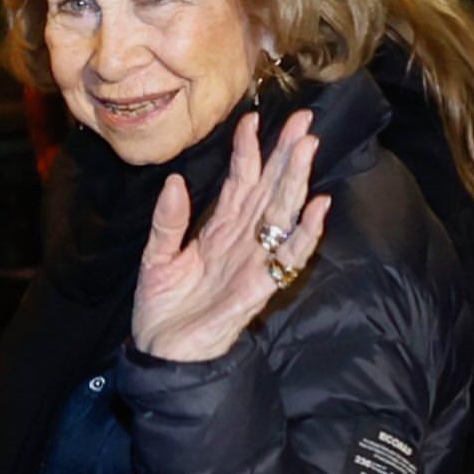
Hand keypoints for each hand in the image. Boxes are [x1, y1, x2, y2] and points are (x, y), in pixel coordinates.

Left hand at [132, 108, 330, 361]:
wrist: (161, 355)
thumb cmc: (161, 310)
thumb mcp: (155, 259)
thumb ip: (167, 222)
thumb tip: (175, 181)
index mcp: (218, 231)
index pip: (238, 183)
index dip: (246, 151)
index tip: (251, 118)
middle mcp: (241, 242)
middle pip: (269, 190)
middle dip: (285, 155)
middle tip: (302, 119)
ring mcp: (254, 263)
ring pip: (281, 215)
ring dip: (297, 182)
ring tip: (309, 147)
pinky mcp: (259, 289)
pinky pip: (288, 258)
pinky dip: (306, 234)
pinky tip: (318, 207)